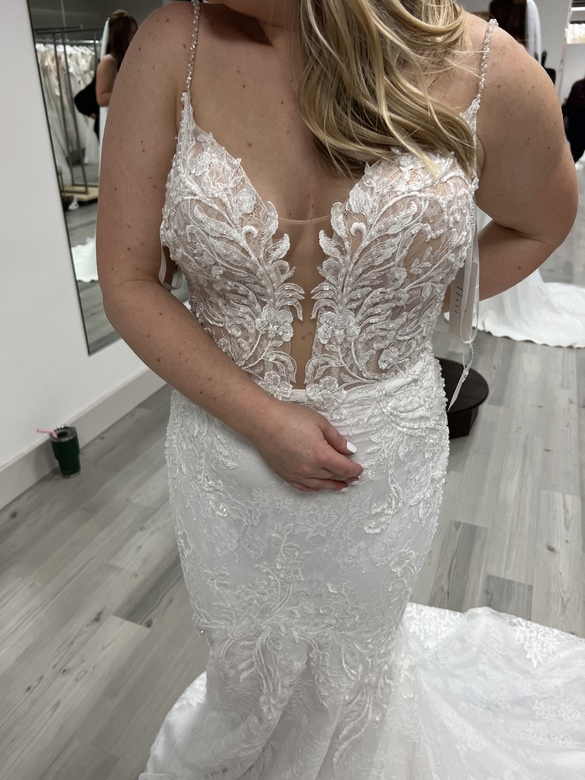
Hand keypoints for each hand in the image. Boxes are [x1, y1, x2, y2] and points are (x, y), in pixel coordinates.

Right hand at [247, 399, 362, 491]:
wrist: (262, 421)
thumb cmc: (289, 417)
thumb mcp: (320, 422)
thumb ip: (337, 439)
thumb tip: (349, 450)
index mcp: (321, 454)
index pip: (344, 468)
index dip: (355, 470)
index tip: (359, 468)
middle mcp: (310, 468)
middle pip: (334, 477)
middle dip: (347, 477)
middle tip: (354, 476)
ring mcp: (297, 474)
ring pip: (321, 485)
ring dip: (333, 486)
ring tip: (342, 485)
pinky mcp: (286, 475)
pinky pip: (304, 488)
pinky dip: (315, 488)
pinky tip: (320, 486)